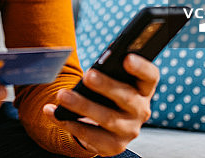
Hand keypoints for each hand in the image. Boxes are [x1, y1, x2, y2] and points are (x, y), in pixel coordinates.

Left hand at [44, 54, 158, 156]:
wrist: (102, 124)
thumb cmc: (106, 92)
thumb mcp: (110, 80)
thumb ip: (107, 71)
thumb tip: (90, 70)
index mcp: (143, 88)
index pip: (150, 76)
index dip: (141, 67)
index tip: (126, 58)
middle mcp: (141, 110)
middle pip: (127, 97)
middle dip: (106, 86)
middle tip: (88, 76)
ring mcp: (129, 130)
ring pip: (107, 119)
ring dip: (83, 106)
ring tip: (63, 95)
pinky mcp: (114, 146)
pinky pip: (91, 137)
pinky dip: (70, 124)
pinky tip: (54, 113)